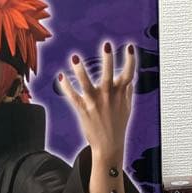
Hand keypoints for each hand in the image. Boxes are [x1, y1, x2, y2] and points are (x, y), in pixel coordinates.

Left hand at [58, 42, 135, 163]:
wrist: (109, 147)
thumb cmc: (118, 127)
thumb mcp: (127, 109)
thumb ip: (127, 92)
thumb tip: (130, 80)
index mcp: (120, 94)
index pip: (128, 74)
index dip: (130, 60)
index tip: (129, 47)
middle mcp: (108, 96)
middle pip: (108, 75)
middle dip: (108, 60)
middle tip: (107, 45)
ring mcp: (95, 103)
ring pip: (86, 84)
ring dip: (80, 71)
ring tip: (74, 58)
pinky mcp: (83, 110)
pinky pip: (73, 96)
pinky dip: (66, 87)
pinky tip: (61, 77)